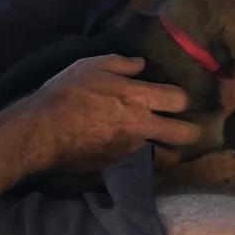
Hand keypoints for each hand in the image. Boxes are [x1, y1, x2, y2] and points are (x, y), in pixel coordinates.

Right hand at [28, 55, 200, 171]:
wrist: (43, 129)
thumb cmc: (66, 92)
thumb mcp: (92, 65)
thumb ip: (121, 63)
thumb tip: (141, 64)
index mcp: (138, 97)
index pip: (179, 99)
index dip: (183, 99)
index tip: (178, 100)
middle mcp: (141, 125)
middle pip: (184, 133)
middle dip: (191, 131)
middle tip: (188, 129)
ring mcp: (131, 150)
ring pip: (169, 158)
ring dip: (173, 153)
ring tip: (169, 148)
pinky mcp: (118, 167)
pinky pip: (145, 171)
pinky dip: (150, 168)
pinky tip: (147, 163)